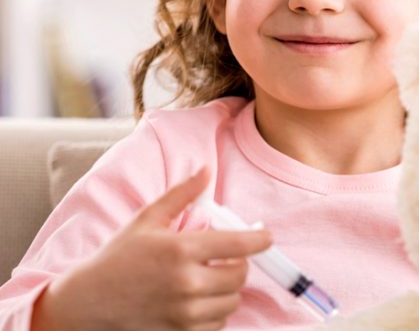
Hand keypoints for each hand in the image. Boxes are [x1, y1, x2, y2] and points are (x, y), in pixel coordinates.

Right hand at [31, 167, 271, 330]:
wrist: (87, 303)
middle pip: (241, 274)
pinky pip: (219, 322)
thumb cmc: (118, 258)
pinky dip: (217, 310)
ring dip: (229, 288)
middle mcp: (187, 282)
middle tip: (226, 257)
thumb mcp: (147, 219)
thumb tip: (206, 170)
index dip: (260, 239)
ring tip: (210, 277)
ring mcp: (185, 312)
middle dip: (239, 263)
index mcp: (181, 249)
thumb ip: (182, 194)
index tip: (265, 237)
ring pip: (233, 301)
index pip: (239, 244)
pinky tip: (200, 298)